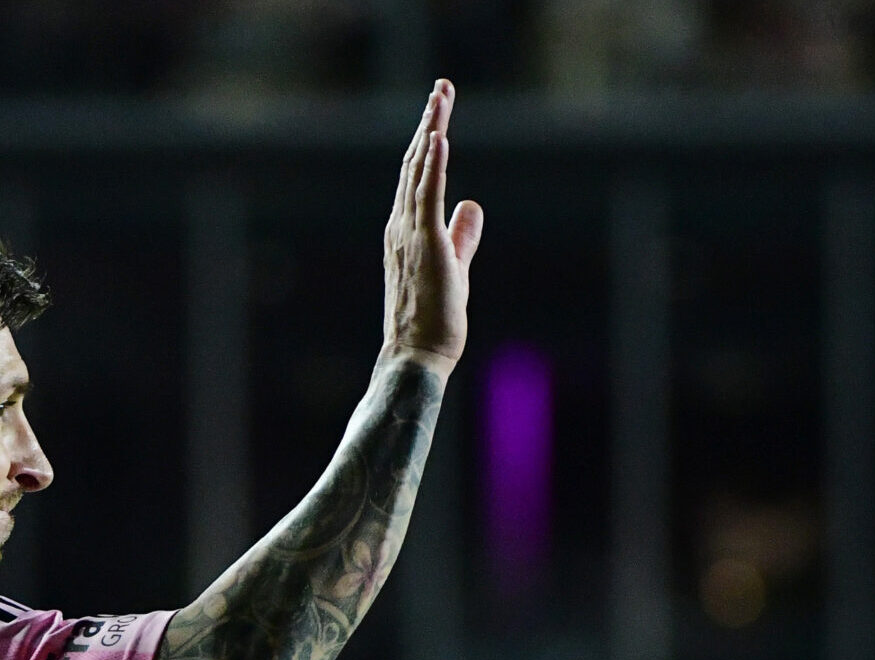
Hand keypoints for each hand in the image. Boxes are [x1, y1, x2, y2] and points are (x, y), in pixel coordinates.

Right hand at [382, 80, 484, 372]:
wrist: (416, 357)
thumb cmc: (432, 321)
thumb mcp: (455, 267)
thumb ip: (463, 234)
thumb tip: (473, 204)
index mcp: (405, 231)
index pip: (417, 176)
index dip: (428, 140)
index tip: (439, 110)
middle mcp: (401, 227)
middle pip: (414, 163)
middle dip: (429, 122)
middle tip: (442, 87)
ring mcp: (410, 235)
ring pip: (420, 172)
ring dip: (431, 131)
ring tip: (440, 97)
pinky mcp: (426, 246)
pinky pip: (427, 198)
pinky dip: (433, 166)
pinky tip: (439, 138)